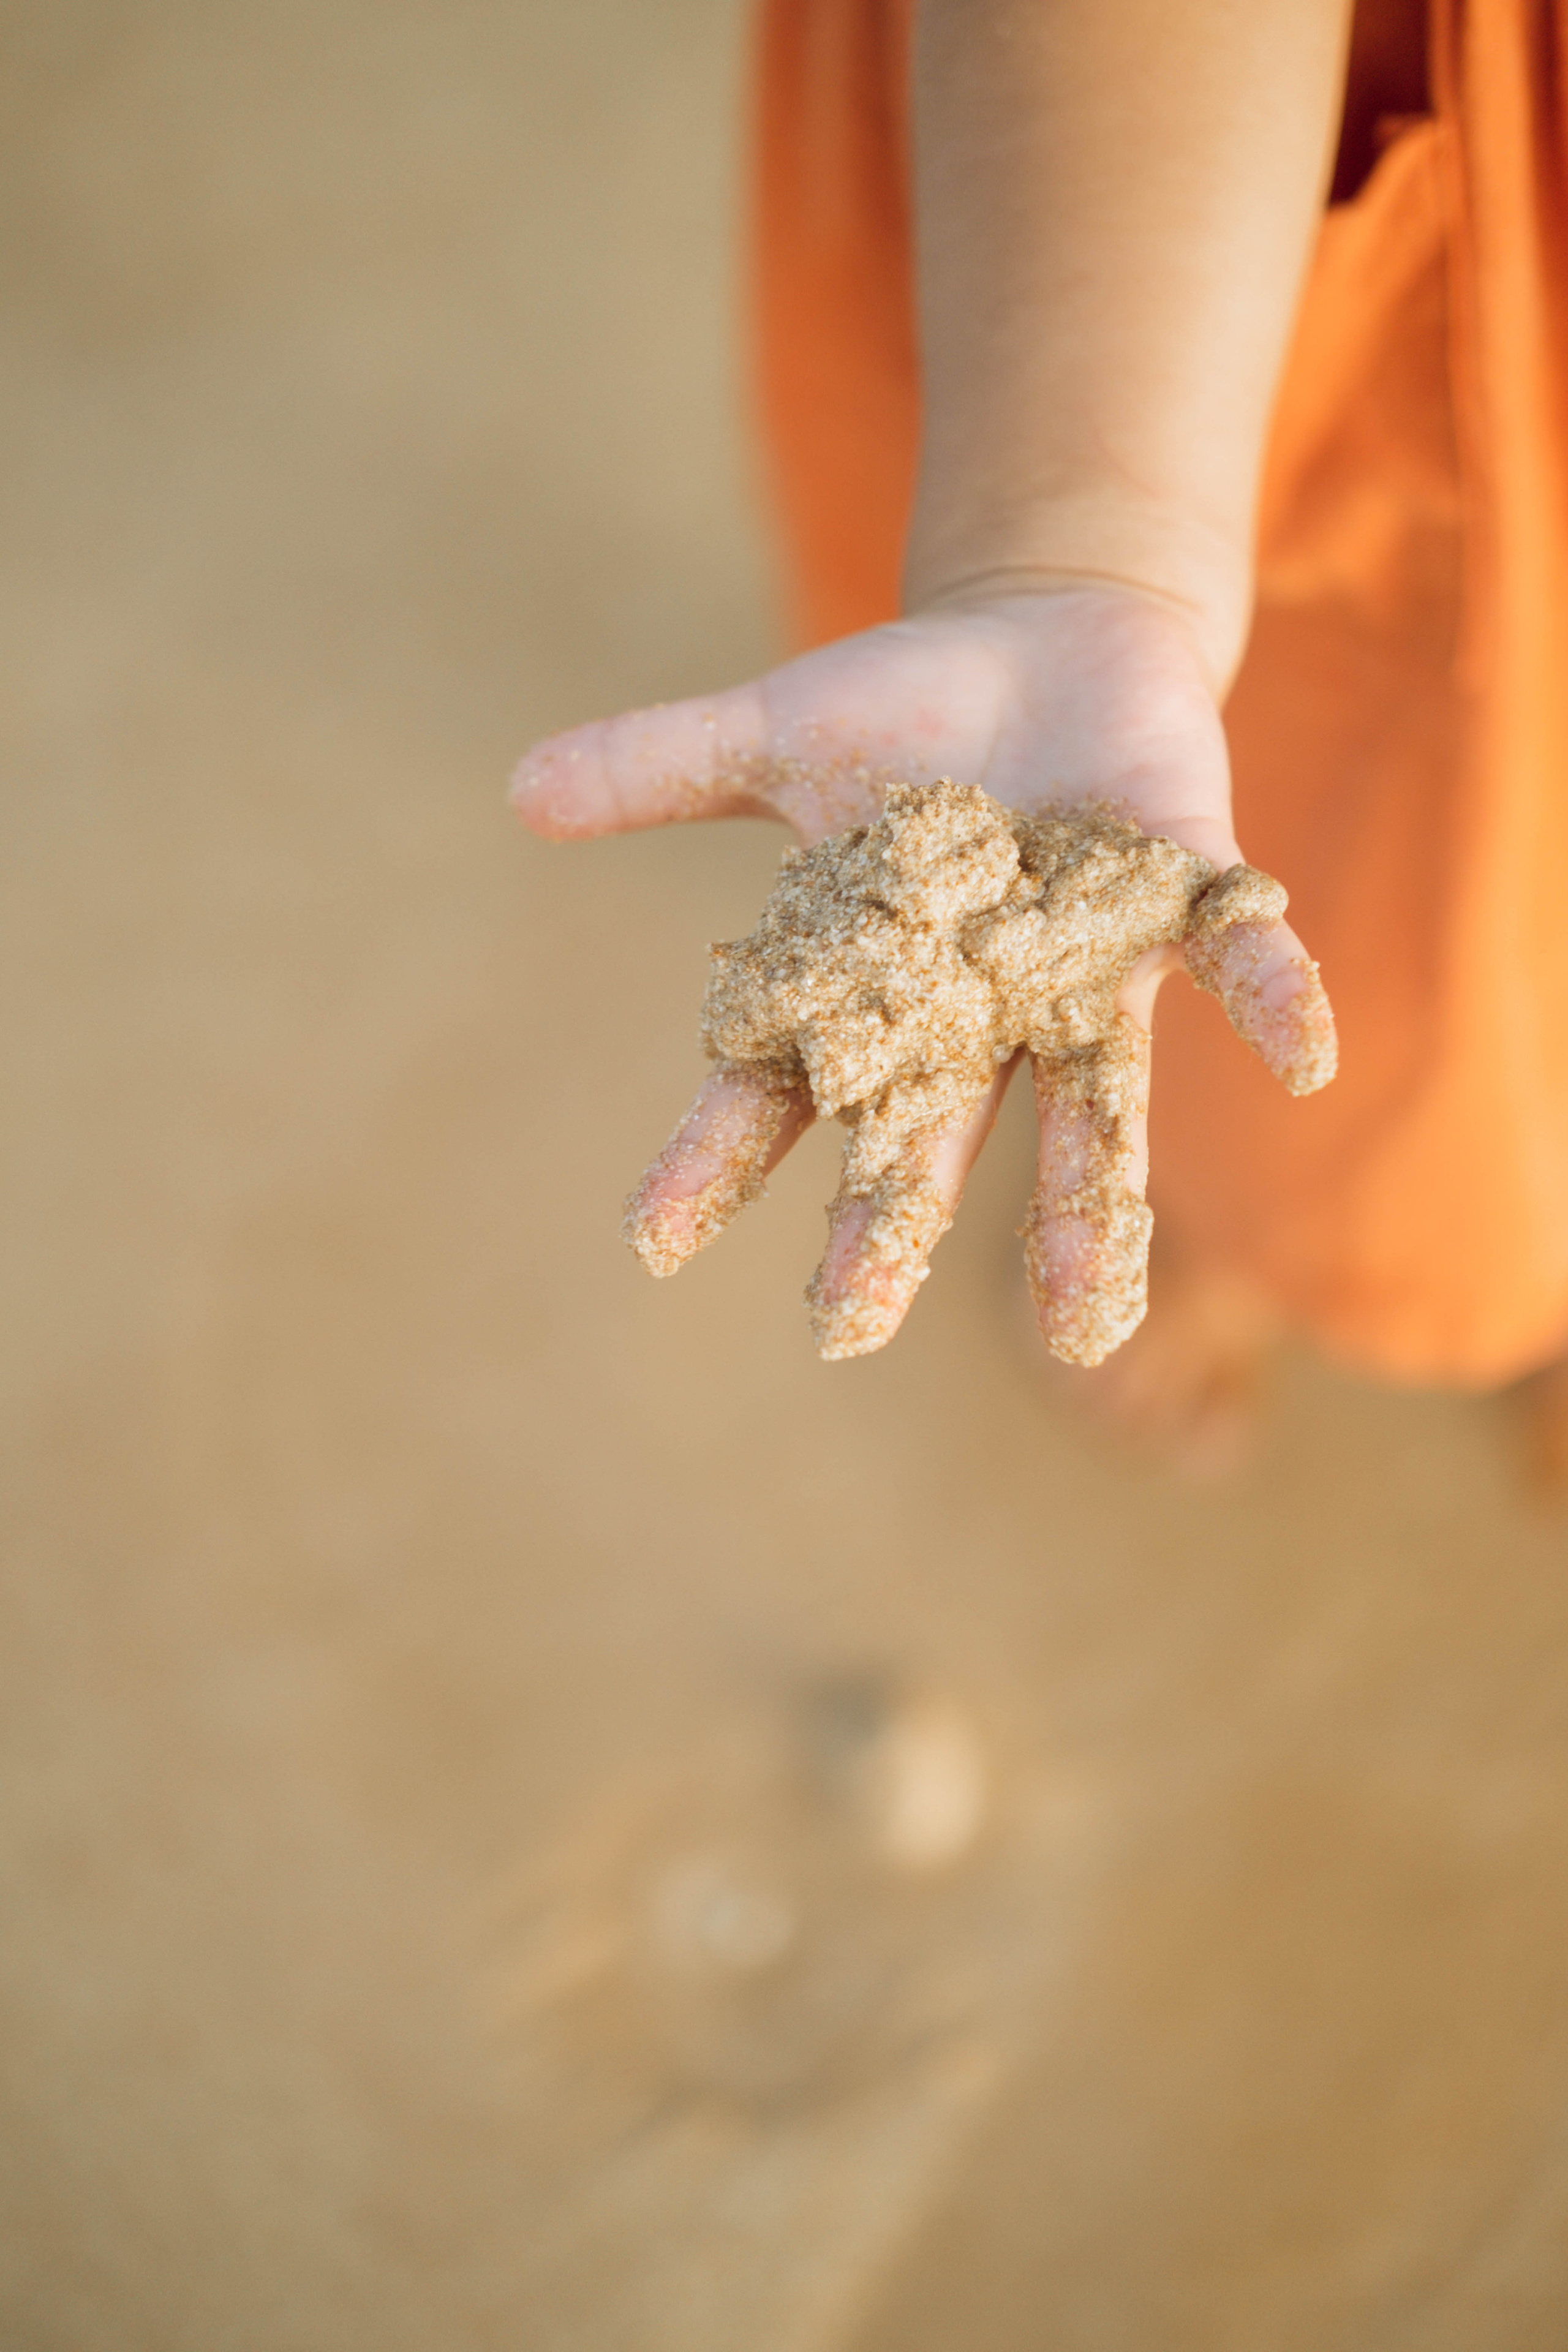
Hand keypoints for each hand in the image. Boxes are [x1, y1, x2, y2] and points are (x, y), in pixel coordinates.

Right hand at [511, 584, 1332, 1360]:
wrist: (1058, 645)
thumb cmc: (906, 711)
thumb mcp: (773, 733)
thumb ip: (662, 768)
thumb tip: (519, 793)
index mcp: (874, 987)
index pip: (778, 1088)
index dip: (715, 1154)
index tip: (652, 1237)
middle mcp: (979, 1011)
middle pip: (926, 1133)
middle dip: (887, 1220)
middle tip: (842, 1324)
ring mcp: (1087, 971)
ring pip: (1093, 1108)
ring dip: (1088, 1208)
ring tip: (1090, 1322)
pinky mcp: (1184, 904)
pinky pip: (1238, 964)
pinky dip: (1273, 1002)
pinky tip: (1308, 1061)